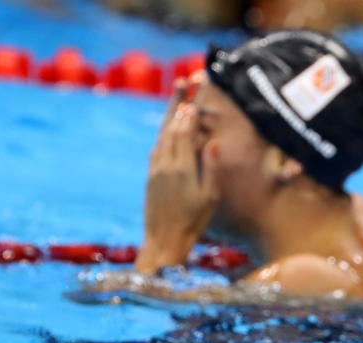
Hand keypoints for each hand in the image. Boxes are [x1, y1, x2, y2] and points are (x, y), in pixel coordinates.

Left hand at [135, 77, 218, 274]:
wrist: (164, 240)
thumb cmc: (193, 222)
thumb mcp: (209, 197)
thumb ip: (210, 169)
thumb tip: (211, 143)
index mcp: (182, 168)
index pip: (184, 131)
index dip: (189, 111)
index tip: (194, 93)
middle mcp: (165, 164)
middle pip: (170, 126)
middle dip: (177, 102)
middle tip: (184, 81)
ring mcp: (155, 169)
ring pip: (162, 135)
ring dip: (169, 115)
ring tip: (177, 98)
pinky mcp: (150, 176)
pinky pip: (157, 148)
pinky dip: (164, 134)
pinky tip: (168, 131)